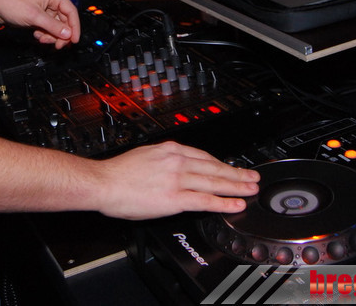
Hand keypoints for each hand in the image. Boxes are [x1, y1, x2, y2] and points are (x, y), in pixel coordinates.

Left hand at [0, 0, 80, 48]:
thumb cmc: (12, 4)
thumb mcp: (35, 16)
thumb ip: (53, 26)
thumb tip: (68, 34)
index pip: (71, 11)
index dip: (74, 27)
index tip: (73, 40)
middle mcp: (51, 1)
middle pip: (64, 21)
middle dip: (61, 34)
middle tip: (57, 45)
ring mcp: (45, 9)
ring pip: (56, 26)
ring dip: (51, 35)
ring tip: (42, 39)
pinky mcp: (39, 16)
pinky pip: (48, 28)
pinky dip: (45, 34)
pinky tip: (37, 35)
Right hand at [91, 141, 260, 220]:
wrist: (103, 182)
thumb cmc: (118, 173)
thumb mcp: (145, 156)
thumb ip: (163, 161)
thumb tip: (172, 169)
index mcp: (170, 150)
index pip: (204, 156)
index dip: (221, 163)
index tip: (231, 167)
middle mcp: (177, 161)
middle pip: (215, 167)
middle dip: (236, 173)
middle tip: (252, 177)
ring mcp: (178, 179)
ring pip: (215, 182)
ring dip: (237, 186)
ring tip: (250, 190)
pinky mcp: (175, 198)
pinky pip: (205, 201)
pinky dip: (223, 203)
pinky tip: (235, 205)